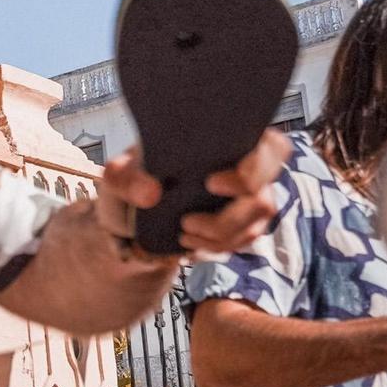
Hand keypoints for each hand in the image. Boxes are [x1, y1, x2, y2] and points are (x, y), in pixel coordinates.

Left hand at [96, 129, 290, 258]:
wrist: (133, 216)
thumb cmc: (133, 182)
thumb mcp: (117, 176)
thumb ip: (126, 178)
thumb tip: (151, 192)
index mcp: (224, 139)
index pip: (269, 146)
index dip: (254, 167)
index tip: (211, 182)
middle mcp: (245, 166)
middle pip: (265, 193)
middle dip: (231, 217)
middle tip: (187, 222)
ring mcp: (248, 197)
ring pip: (255, 224)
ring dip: (219, 236)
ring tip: (182, 232)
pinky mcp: (243, 224)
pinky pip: (245, 240)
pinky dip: (216, 247)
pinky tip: (187, 243)